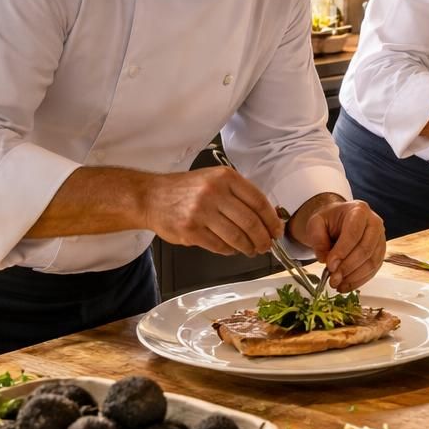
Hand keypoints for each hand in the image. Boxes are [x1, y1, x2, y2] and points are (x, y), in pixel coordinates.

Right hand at [147, 166, 280, 255]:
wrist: (151, 197)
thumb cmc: (186, 189)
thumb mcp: (214, 180)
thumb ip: (239, 195)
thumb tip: (267, 218)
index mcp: (225, 177)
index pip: (258, 201)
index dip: (272, 220)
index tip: (277, 230)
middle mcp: (214, 192)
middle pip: (250, 221)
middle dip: (263, 238)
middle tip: (266, 246)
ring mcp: (201, 212)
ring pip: (236, 236)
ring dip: (248, 247)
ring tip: (251, 250)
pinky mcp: (190, 230)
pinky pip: (219, 245)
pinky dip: (229, 250)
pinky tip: (231, 249)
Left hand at [292, 197, 386, 290]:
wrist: (339, 220)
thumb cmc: (329, 220)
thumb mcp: (315, 223)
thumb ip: (317, 239)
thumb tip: (326, 259)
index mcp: (359, 211)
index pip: (353, 233)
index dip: (342, 251)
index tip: (329, 265)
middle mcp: (374, 223)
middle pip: (365, 249)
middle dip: (348, 267)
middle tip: (333, 279)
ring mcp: (380, 239)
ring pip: (372, 262)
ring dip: (354, 277)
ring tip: (337, 284)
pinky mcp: (380, 253)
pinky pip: (373, 270)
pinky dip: (359, 280)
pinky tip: (346, 286)